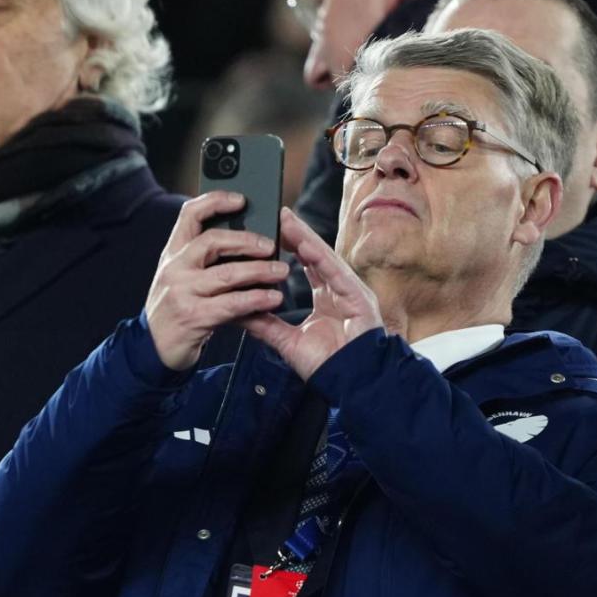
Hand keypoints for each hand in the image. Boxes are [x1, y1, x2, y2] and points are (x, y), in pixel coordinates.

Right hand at [144, 190, 287, 371]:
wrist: (154, 347)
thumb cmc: (174, 308)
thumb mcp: (179, 276)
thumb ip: (201, 258)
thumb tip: (243, 239)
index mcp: (172, 253)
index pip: (190, 214)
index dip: (215, 201)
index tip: (241, 199)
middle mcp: (175, 268)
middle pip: (211, 241)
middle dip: (246, 240)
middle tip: (271, 245)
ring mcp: (182, 292)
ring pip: (227, 274)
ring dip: (259, 271)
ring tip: (281, 271)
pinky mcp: (194, 316)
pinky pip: (232, 303)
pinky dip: (256, 300)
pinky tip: (272, 298)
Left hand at [241, 208, 383, 380]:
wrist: (353, 383)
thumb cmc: (327, 365)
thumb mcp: (287, 341)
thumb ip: (265, 325)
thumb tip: (237, 311)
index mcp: (326, 298)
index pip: (306, 265)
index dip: (290, 247)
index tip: (272, 231)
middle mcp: (339, 290)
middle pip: (315, 255)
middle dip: (296, 234)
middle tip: (276, 214)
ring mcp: (350, 292)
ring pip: (324, 259)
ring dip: (305, 238)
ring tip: (286, 220)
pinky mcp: (359, 298)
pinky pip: (337, 274)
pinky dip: (321, 258)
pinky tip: (306, 244)